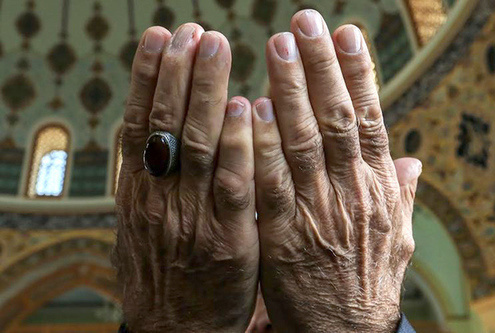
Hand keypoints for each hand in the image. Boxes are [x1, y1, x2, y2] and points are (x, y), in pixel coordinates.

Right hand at [113, 25, 258, 332]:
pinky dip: (237, 146)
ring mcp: (192, 219)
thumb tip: (144, 133)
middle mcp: (160, 199)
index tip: (161, 37)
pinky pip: (232, 187)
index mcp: (138, 194)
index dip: (149, 77)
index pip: (140, 123)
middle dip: (179, 72)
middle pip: (166, 124)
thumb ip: (146, 182)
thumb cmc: (164, 276)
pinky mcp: (228, 241)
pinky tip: (244, 108)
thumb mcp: (140, 227)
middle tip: (193, 29)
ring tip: (213, 46)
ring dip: (204, 93)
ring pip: (197, 145)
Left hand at [252, 11, 420, 332]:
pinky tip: (251, 109)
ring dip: (290, 91)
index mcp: (377, 188)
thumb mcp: (396, 237)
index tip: (347, 35)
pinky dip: (262, 145)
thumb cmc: (366, 280)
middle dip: (321, 68)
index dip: (359, 74)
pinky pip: (270, 183)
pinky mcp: (281, 235)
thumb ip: (399, 192)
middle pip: (336, 118)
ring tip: (280, 46)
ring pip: (302, 141)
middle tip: (306, 23)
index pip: (370, 118)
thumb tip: (410, 156)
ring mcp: (315, 212)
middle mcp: (349, 192)